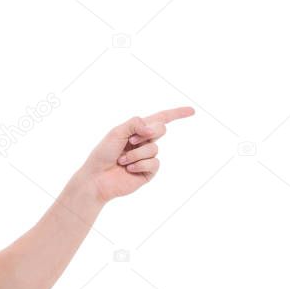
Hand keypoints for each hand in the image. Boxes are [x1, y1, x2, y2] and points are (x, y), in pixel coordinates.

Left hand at [80, 106, 194, 203]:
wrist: (97, 177)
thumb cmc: (103, 154)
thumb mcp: (116, 132)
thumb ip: (135, 123)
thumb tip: (151, 128)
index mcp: (137, 130)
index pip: (161, 119)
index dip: (177, 114)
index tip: (192, 111)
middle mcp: (144, 142)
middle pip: (161, 129)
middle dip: (147, 133)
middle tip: (131, 141)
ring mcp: (147, 157)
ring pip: (154, 148)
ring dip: (136, 154)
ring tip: (122, 160)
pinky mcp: (148, 172)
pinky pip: (154, 163)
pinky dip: (139, 164)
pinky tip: (128, 169)